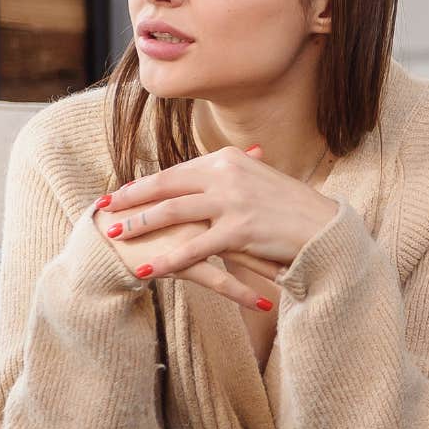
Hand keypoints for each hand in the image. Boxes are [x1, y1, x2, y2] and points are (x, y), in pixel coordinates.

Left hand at [92, 145, 338, 310]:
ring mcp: (233, 201)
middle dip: (131, 198)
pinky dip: (167, 259)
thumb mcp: (259, 181)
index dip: (145, 183)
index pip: (177, 171)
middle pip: (166, 185)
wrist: (324, 229)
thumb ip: (228, 177)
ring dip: (140, 225)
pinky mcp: (239, 230)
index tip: (122, 193)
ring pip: (173, 212)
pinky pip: (194, 247)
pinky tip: (148, 269)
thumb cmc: (292, 210)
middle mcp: (227, 174)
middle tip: (104, 208)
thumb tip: (199, 180)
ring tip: (116, 235)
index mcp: (229, 159)